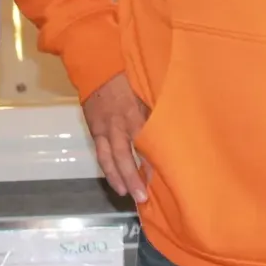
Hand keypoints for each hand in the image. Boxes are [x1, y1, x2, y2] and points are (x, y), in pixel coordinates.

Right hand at [83, 72, 150, 202]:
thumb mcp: (146, 92)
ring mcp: (103, 129)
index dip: (151, 162)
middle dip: (131, 177)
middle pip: (123, 155)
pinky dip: (107, 167)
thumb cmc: (129, 79)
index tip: (161, 178)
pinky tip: (114, 180)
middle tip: (141, 197)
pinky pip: (100, 153)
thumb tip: (171, 134)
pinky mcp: (94, 130)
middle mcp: (116, 125)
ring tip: (125, 193)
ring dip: (116, 177)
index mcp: (133, 114)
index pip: (144, 143)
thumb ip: (155, 113)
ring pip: (108, 158)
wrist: (98, 68)